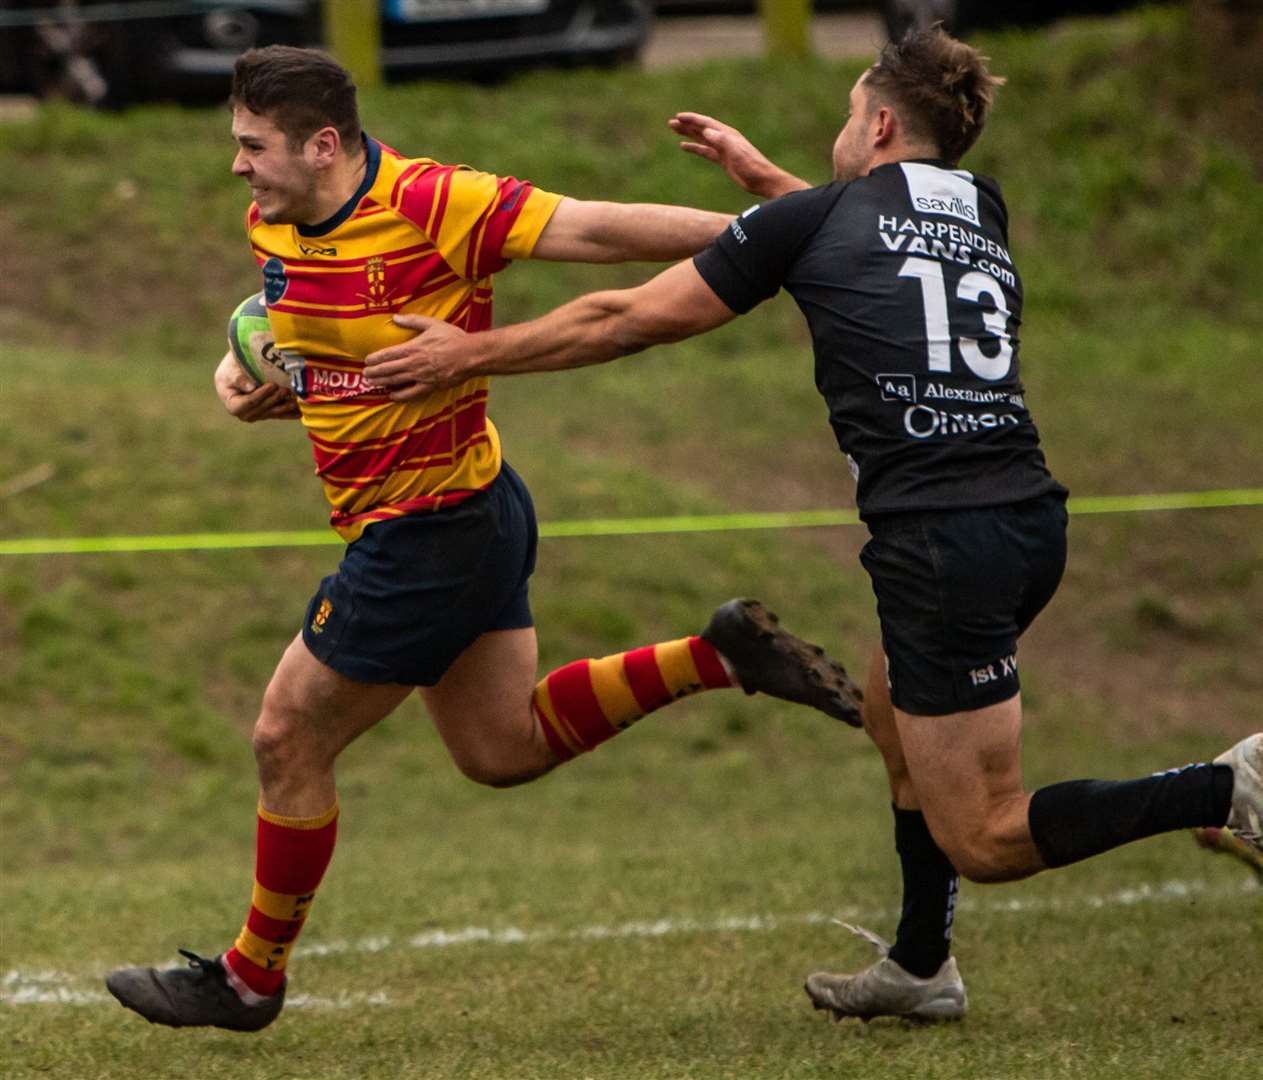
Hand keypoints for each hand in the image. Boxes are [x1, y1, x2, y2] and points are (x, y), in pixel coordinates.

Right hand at [213, 350, 299, 421]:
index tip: (271, 385)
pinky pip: (281, 414)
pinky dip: (291, 413)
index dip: (260, 395)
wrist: (237, 372)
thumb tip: (250, 388)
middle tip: (285, 389)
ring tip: (295, 399)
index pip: (248, 403)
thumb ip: (238, 379)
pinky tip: (301, 411)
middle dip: (275, 400)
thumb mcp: (230, 371)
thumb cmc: (231, 370)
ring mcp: (258, 415)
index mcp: (233, 405)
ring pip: (273, 413)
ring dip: (285, 407)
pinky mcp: (269, 414)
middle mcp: (245, 414)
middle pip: (262, 409)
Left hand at [362, 315, 479, 400]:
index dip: (375, 358)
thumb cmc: (453, 338)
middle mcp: (414, 363)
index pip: (388, 354)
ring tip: (372, 384)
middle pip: (388, 369)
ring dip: (382, 383)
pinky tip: (392, 396)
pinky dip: (400, 396)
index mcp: (413, 348)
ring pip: (396, 381)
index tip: (366, 361)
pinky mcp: (430, 386)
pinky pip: (411, 393)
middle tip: (365, 375)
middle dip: (374, 372)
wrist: (470, 355)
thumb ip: (413, 320)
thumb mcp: (433, 324)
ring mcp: (421, 376)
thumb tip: (395, 317)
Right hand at [669, 112, 811, 199]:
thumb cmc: (752, 166)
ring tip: (674, 130)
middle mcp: (724, 139)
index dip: (692, 120)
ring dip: (688, 134)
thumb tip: (706, 131)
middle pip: (702, 129)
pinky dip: (695, 147)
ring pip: (702, 138)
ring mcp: (723, 149)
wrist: (762, 180)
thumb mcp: (736, 153)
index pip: (706, 123)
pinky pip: (705, 151)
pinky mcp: (723, 160)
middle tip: (671, 123)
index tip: (678, 117)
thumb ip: (722, 141)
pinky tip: (685, 147)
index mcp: (727, 135)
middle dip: (687, 125)